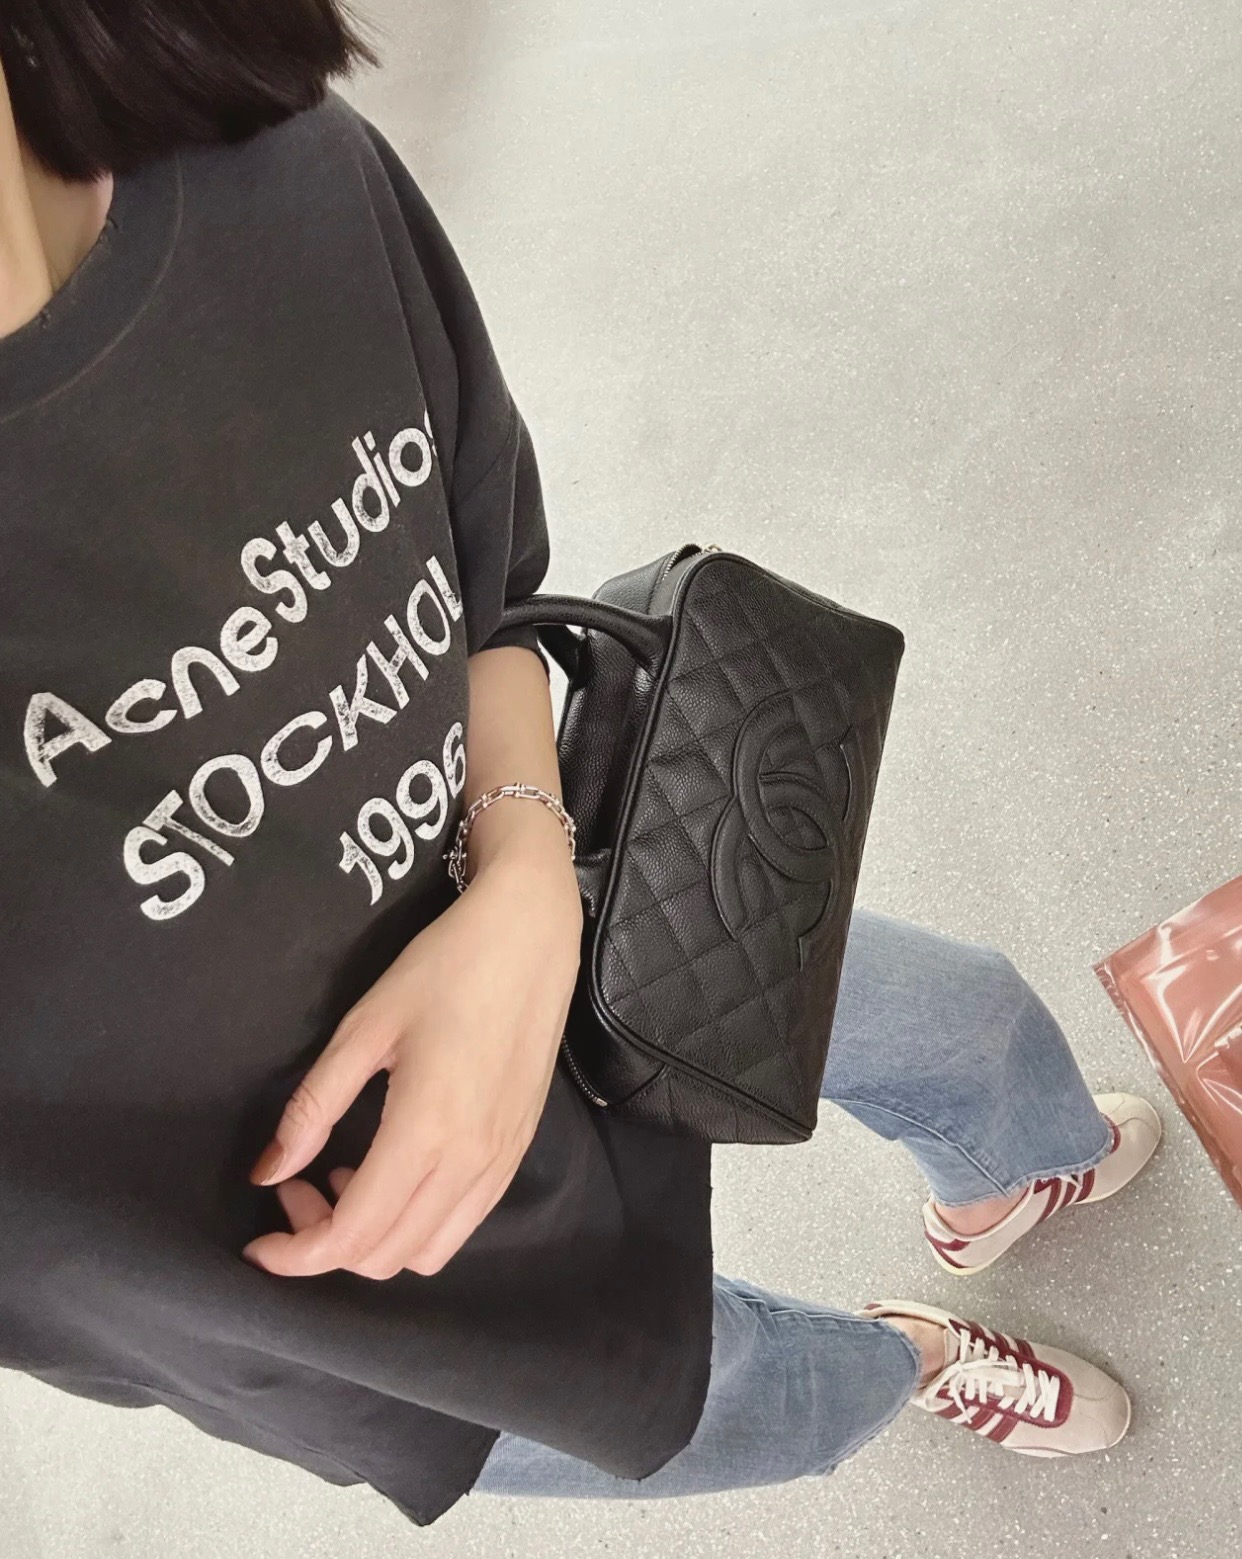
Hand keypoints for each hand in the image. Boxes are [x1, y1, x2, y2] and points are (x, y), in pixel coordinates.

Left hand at [242, 842, 581, 1279]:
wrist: (529, 936)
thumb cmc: (443, 968)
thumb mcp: (364, 1028)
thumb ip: (313, 1108)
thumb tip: (268, 1172)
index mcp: (425, 1131)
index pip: (351, 1235)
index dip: (296, 1254)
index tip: (258, 1241)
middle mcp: (469, 1163)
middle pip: (386, 1256)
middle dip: (326, 1242)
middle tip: (297, 1186)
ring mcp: (501, 1162)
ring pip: (428, 1253)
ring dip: (374, 1239)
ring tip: (345, 1179)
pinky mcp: (518, 1151)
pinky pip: (462, 1223)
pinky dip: (416, 1223)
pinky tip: (394, 1168)